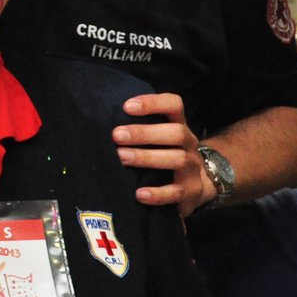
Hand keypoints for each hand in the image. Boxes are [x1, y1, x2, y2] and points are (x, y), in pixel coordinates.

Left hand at [112, 92, 215, 213]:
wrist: (197, 186)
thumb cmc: (167, 154)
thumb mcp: (158, 138)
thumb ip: (139, 128)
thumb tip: (100, 121)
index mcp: (179, 126)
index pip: (173, 105)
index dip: (153, 103)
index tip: (126, 106)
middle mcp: (189, 144)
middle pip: (176, 132)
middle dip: (144, 133)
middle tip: (116, 135)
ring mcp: (192, 168)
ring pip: (177, 159)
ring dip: (147, 157)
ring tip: (122, 157)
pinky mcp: (190, 191)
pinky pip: (176, 192)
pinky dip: (158, 194)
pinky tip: (140, 194)